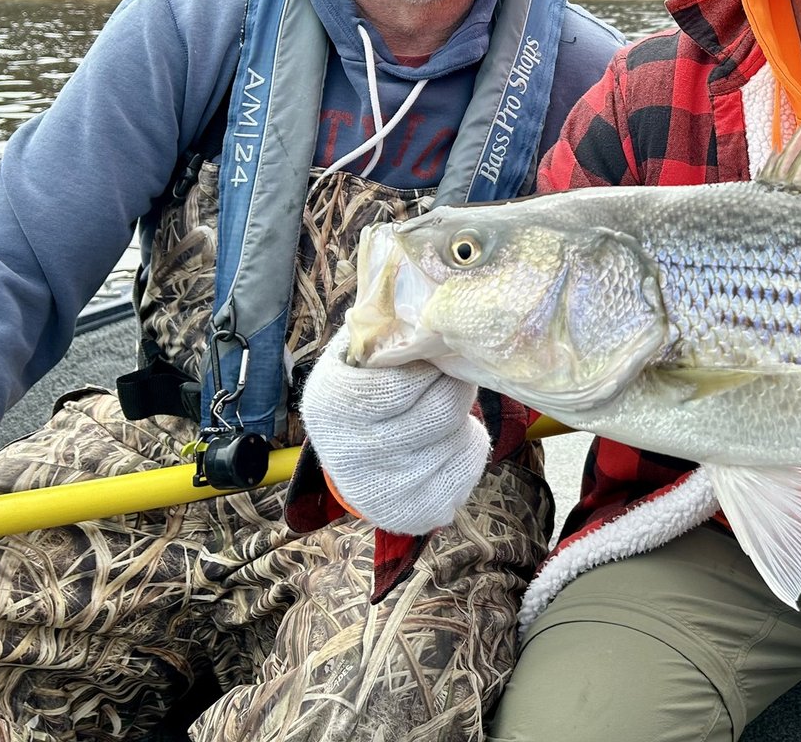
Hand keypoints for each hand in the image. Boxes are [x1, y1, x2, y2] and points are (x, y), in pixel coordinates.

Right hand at [298, 322, 488, 535]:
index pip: (403, 382)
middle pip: (442, 410)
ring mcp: (381, 491)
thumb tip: (431, 289)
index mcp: (331, 403)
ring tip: (438, 410)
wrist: (347, 454)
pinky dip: (469, 447)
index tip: (428, 358)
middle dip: (455, 386)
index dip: (429, 365)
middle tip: (447, 378)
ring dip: (462, 418)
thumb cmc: (362, 385)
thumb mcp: (358, 350)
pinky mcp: (413, 513)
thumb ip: (385, 321)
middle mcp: (349, 454)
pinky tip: (443, 442)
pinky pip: (468, 468)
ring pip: (460, 438)